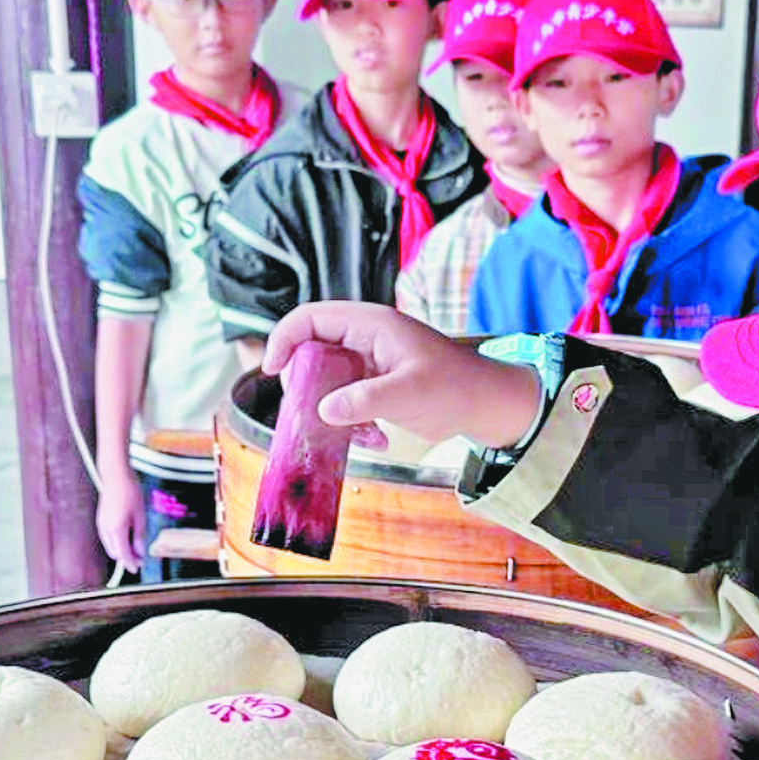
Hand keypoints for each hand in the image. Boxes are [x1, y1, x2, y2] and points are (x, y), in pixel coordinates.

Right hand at [96, 468, 143, 573]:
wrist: (116, 476)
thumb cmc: (130, 493)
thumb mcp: (140, 516)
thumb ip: (139, 536)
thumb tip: (140, 552)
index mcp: (117, 528)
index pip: (123, 554)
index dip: (131, 563)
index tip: (138, 569)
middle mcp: (106, 528)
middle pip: (115, 552)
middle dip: (127, 558)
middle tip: (141, 559)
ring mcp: (101, 524)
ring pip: (111, 546)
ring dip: (122, 550)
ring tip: (136, 550)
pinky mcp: (101, 520)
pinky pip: (108, 538)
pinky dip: (117, 542)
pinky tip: (127, 540)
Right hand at [262, 302, 542, 450]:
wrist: (485, 404)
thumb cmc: (455, 387)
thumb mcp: (409, 393)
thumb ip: (365, 400)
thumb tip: (323, 410)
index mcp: (370, 324)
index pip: (310, 319)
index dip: (284, 340)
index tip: (273, 371)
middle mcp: (365, 338)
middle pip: (311, 352)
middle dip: (308, 387)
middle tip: (311, 415)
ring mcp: (369, 363)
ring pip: (326, 382)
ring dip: (332, 413)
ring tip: (355, 434)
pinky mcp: (375, 386)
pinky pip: (346, 402)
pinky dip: (352, 424)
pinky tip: (375, 440)